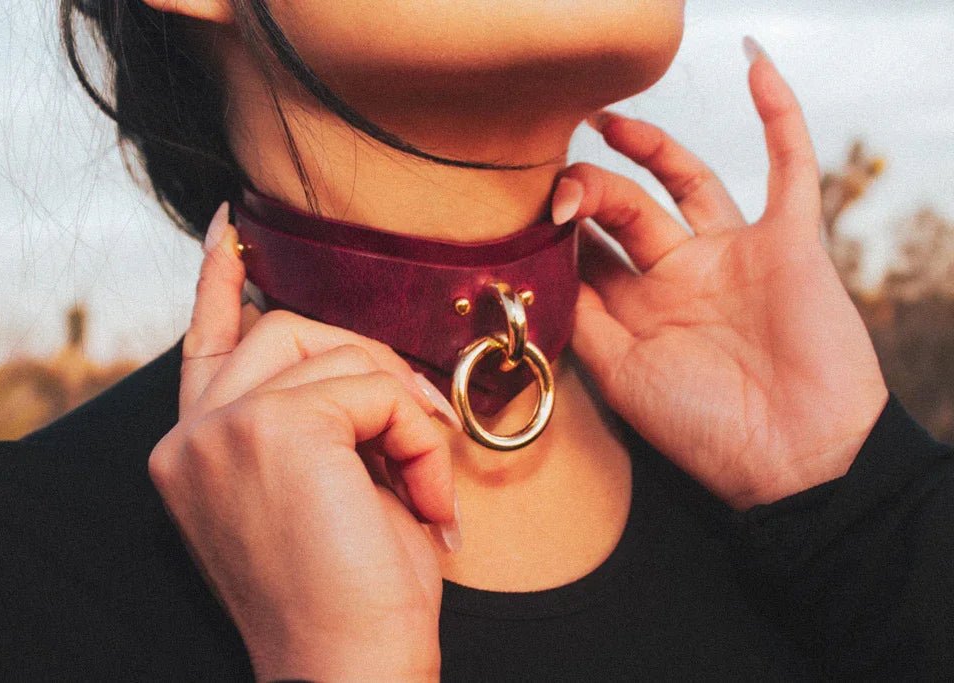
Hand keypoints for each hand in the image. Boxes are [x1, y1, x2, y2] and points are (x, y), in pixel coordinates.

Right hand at [149, 204, 459, 680]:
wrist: (350, 672)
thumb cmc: (353, 594)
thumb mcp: (330, 491)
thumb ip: (322, 417)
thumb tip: (354, 356)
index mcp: (196, 452)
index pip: (205, 342)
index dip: (219, 281)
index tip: (232, 229)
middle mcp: (192, 437)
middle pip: (283, 328)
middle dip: (368, 364)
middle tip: (422, 428)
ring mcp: (224, 429)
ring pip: (333, 349)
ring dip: (403, 411)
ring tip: (426, 484)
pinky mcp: (274, 428)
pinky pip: (372, 388)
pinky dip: (418, 436)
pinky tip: (425, 496)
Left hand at [555, 40, 887, 509]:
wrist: (796, 461)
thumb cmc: (704, 430)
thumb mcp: (621, 375)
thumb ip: (582, 318)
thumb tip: (538, 267)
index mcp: (639, 312)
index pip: (588, 252)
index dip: (556, 229)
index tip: (526, 214)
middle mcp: (680, 277)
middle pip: (627, 213)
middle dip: (590, 191)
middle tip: (558, 179)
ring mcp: (733, 256)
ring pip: (687, 183)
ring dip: (651, 146)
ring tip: (606, 120)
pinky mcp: (788, 243)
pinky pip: (790, 169)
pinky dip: (779, 117)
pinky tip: (755, 67)